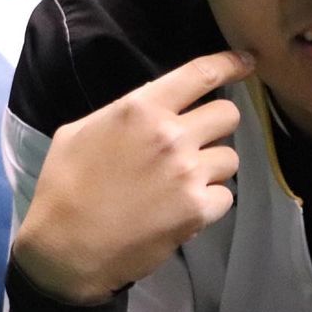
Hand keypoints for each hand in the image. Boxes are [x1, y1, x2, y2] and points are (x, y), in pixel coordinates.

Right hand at [14, 50, 253, 302]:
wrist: (65, 249)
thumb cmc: (64, 188)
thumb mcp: (80, 132)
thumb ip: (123, 113)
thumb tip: (154, 108)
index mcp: (141, 109)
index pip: (200, 74)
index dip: (230, 64)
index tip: (247, 63)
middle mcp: (172, 135)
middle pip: (228, 115)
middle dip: (217, 126)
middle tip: (197, 143)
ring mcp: (189, 173)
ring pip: (230, 158)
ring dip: (212, 169)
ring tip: (183, 183)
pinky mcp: (198, 209)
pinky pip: (225, 195)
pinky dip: (209, 203)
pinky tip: (183, 209)